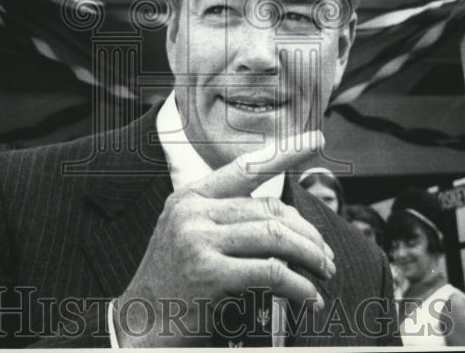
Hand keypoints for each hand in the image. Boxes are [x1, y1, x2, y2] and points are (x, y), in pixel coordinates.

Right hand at [114, 130, 334, 346]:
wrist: (138, 326)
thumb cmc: (173, 286)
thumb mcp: (190, 238)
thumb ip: (225, 221)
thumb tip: (285, 222)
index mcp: (190, 197)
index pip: (246, 167)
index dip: (285, 152)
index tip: (315, 138)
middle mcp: (193, 211)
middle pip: (270, 209)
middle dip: (308, 234)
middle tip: (326, 257)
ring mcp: (198, 240)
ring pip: (275, 237)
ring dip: (310, 256)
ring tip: (324, 273)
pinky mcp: (208, 274)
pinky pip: (272, 272)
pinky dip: (300, 286)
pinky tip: (310, 298)